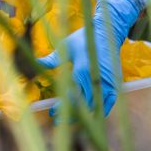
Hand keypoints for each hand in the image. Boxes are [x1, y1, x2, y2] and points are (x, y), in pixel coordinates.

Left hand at [37, 0, 139, 115]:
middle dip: (70, 115)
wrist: (106, 31)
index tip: (52, 113)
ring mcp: (107, 82)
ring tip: (71, 119)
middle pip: (82, 105)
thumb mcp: (65, 47)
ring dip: (83, 115)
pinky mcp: (115, 83)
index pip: (70, 96)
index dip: (61, 107)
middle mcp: (94, 78)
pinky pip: (108, 103)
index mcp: (81, 70)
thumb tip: (34, 62)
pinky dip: (99, 111)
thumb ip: (51, 59)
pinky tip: (89, 115)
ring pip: (95, 107)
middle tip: (58, 119)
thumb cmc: (83, 38)